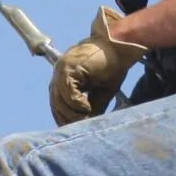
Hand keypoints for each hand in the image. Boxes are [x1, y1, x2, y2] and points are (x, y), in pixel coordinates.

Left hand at [48, 6, 146, 125]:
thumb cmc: (112, 66)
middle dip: (68, 118)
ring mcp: (62, 69)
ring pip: (59, 99)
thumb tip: (87, 124)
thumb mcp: (100, 92)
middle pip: (56, 103)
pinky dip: (76, 103)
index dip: (65, 118)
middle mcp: (59, 73)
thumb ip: (91, 107)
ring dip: (72, 113)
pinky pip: (68, 91)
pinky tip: (86, 108)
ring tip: (86, 119)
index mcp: (65, 77)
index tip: (75, 128)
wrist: (119, 47)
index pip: (57, 103)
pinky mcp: (68, 68)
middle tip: (81, 127)